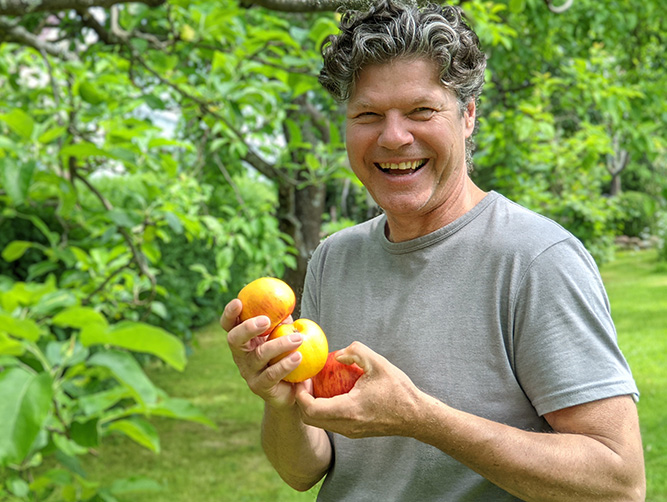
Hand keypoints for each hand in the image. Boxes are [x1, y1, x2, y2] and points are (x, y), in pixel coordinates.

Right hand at [221, 298, 302, 409]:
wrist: (291, 389)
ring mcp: (248, 372)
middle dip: (248, 328)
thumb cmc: (285, 355)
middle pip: (234, 339)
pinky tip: (299, 356)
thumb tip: (287, 299)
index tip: (239, 302)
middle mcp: (240, 355)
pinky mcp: (260, 387)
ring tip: (298, 338)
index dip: (229, 313)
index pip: (228, 325)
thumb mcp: (283, 334)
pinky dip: (286, 364)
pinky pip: (272, 374)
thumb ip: (281, 319)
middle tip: (266, 320)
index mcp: (243, 340)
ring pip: (259, 355)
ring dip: (280, 344)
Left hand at [295, 342, 423, 438]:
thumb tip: (337, 355)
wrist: (415, 416)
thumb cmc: (398, 390)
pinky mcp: (354, 432)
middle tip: (307, 381)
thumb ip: (356, 351)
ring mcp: (349, 432)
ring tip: (317, 385)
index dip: (301, 393)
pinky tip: (331, 392)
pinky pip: (330, 423)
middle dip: (302, 399)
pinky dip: (323, 410)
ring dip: (312, 405)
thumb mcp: (378, 363)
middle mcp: (346, 425)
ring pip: (318, 423)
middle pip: (309, 418)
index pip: (311, 408)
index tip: (304, 378)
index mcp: (349, 410)